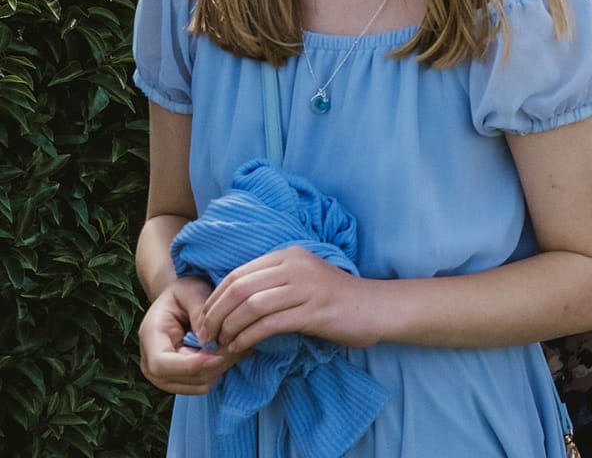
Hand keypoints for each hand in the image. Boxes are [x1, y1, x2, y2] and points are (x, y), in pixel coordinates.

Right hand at [140, 277, 239, 394]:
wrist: (180, 301)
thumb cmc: (186, 293)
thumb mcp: (192, 291)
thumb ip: (200, 313)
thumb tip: (210, 338)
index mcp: (150, 337)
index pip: (162, 364)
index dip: (192, 364)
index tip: (219, 353)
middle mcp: (150, 363)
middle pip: (184, 377)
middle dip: (216, 363)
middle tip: (243, 343)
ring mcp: (164, 377)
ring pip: (198, 384)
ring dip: (221, 368)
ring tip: (239, 345)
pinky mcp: (179, 381)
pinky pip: (204, 385)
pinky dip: (220, 371)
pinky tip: (231, 352)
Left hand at [194, 246, 382, 354]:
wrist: (376, 307)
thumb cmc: (335, 298)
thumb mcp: (301, 280)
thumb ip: (272, 283)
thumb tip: (229, 304)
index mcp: (289, 255)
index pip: (237, 274)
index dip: (214, 299)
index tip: (204, 321)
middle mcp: (295, 266)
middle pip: (239, 289)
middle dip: (215, 315)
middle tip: (206, 337)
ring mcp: (306, 287)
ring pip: (250, 306)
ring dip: (229, 329)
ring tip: (221, 345)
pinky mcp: (313, 311)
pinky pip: (269, 324)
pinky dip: (247, 338)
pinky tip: (240, 348)